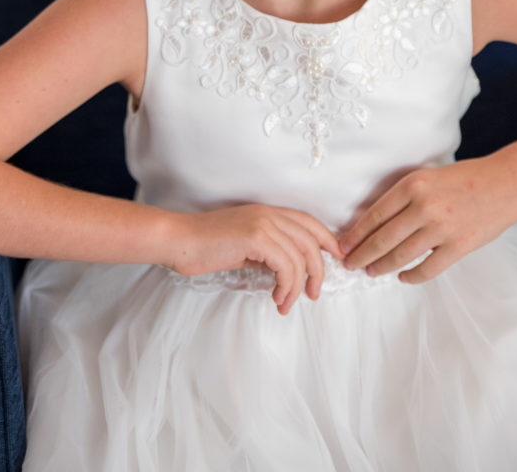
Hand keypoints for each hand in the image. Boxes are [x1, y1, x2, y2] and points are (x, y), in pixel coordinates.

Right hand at [168, 204, 343, 314]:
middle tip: (312, 294)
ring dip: (297, 287)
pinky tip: (277, 298)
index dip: (327, 239)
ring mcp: (263, 223)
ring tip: (285, 303)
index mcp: (268, 213)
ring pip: (300, 257)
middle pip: (311, 241)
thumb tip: (287, 272)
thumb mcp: (244, 247)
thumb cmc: (205, 247)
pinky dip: (287, 286)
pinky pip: (286, 265)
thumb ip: (268, 253)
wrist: (179, 240)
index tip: (337, 257)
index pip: (308, 222)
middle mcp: (269, 214)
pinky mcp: (256, 237)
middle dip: (318, 271)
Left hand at [340, 158, 516, 283]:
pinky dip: (411, 276)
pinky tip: (402, 277)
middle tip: (350, 263)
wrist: (505, 184)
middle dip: (362, 254)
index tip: (343, 245)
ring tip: (371, 271)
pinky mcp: (459, 246)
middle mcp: (424, 207)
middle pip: (383, 238)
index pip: (375, 215)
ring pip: (402, 256)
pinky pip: (428, 269)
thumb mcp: (428, 176)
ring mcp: (442, 229)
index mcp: (413, 185)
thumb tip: (376, 221)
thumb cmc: (465, 178)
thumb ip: (405, 196)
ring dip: (382, 266)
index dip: (356, 234)